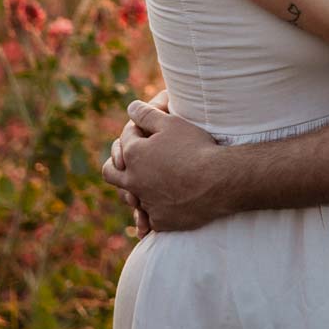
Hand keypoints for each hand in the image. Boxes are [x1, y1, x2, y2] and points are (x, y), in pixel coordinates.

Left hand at [102, 101, 224, 232]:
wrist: (218, 181)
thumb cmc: (195, 148)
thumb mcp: (171, 123)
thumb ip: (147, 114)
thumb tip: (131, 107)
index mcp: (133, 154)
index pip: (125, 138)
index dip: (137, 130)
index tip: (149, 130)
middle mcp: (133, 180)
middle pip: (110, 172)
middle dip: (117, 163)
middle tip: (132, 160)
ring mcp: (145, 202)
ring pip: (128, 197)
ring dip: (134, 189)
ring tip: (147, 183)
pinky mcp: (160, 221)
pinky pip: (149, 218)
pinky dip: (153, 212)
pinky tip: (162, 207)